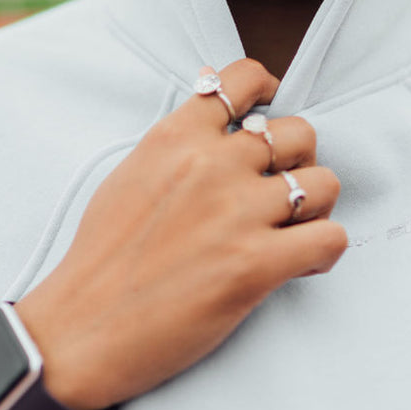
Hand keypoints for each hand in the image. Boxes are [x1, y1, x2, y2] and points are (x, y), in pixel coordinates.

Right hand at [16, 58, 345, 409]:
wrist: (81, 329)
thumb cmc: (100, 260)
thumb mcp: (129, 175)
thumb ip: (176, 143)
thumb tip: (214, 109)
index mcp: (175, 138)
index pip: (243, 80)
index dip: (268, 95)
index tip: (269, 116)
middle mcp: (211, 165)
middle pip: (299, 133)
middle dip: (298, 160)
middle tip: (280, 190)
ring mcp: (237, 213)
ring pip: (323, 183)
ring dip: (315, 207)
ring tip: (293, 230)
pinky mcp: (256, 265)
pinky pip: (329, 238)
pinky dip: (323, 251)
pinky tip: (298, 264)